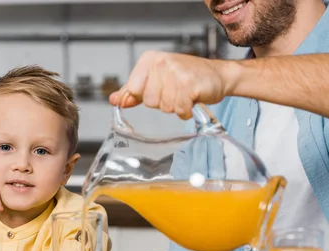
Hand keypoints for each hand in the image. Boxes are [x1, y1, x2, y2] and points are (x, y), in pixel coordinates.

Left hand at [109, 51, 230, 119]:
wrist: (217, 75)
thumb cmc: (186, 78)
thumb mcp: (155, 82)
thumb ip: (132, 92)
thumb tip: (114, 100)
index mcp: (149, 60)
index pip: (132, 90)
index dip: (146, 96)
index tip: (159, 88)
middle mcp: (161, 62)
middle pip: (148, 100)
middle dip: (162, 102)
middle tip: (176, 91)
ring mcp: (175, 72)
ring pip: (164, 106)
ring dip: (176, 106)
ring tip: (185, 93)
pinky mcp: (189, 85)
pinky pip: (179, 110)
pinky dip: (186, 110)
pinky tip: (192, 99)